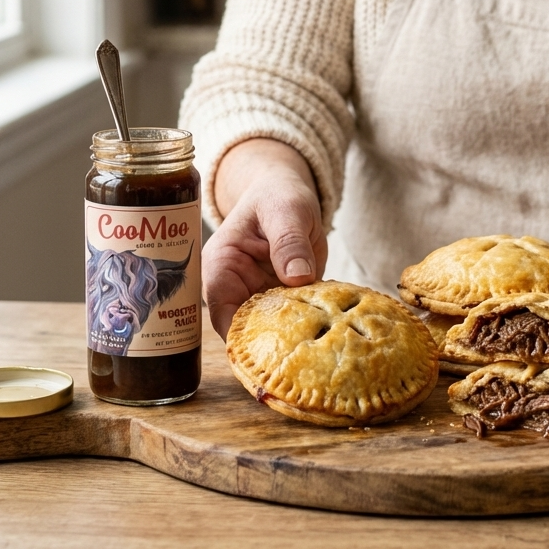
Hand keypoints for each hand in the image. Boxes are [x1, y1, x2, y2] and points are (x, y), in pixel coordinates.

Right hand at [202, 139, 327, 339]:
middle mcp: (237, 288)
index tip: (269, 352)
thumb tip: (297, 277)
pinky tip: (326, 329)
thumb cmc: (277, 195)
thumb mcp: (286, 210)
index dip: (240, 338)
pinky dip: (309, 324)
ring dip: (292, 339)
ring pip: (272, 331)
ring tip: (316, 347)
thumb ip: (289, 241)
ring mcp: (262, 296)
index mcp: (222, 266)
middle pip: (246, 331)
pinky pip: (295, 320)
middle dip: (271, 345)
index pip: (222, 313)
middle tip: (300, 356)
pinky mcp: (285, 299)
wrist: (288, 193)